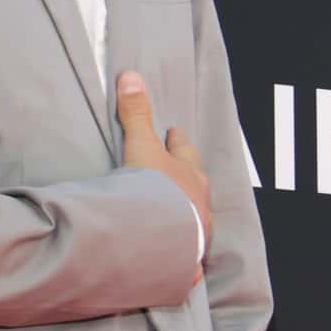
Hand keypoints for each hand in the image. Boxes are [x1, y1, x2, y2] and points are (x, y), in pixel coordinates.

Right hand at [113, 71, 210, 255]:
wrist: (162, 236)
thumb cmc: (155, 189)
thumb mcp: (142, 147)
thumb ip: (136, 115)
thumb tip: (131, 76)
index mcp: (189, 172)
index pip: (184, 150)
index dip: (178, 141)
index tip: (175, 133)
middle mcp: (199, 199)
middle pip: (194, 183)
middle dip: (185, 177)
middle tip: (177, 172)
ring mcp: (196, 228)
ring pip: (193, 214)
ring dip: (184, 211)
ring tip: (174, 213)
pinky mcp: (188, 254)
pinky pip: (186, 249)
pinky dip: (181, 248)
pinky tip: (174, 252)